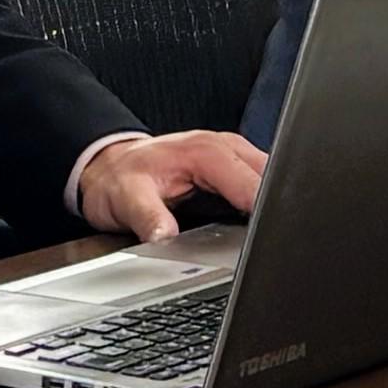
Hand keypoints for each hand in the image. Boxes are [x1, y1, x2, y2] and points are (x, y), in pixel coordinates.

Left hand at [73, 130, 264, 241]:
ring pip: (271, 177)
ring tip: (266, 233)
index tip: (269, 239)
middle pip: (272, 178)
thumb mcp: (127, 200)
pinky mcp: (234, 164)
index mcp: (206, 152)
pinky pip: (261, 179)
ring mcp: (232, 153)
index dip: (267, 213)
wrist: (110, 166)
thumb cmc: (120, 180)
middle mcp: (225, 146)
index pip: (254, 184)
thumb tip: (167, 237)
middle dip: (277, 208)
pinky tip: (257, 220)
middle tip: (270, 240)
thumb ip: (149, 218)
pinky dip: (264, 199)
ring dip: (273, 203)